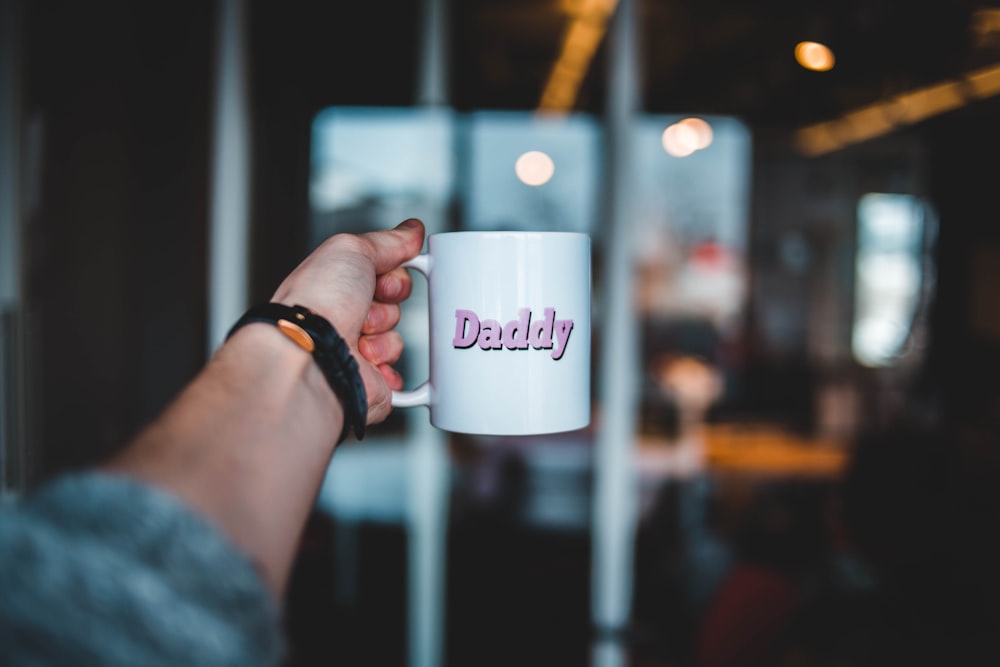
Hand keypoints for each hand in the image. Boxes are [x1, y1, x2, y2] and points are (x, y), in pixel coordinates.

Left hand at [270, 218, 424, 422]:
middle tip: (364, 309)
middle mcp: (338, 321)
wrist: (311, 358)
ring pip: (396, 340)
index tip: (384, 278)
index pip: (381, 276)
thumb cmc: (315, 306)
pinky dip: (391, 372)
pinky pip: (398, 377)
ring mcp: (351, 355)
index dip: (391, 275)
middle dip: (386, 306)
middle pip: (392, 307)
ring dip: (384, 338)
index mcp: (331, 289)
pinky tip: (371, 365)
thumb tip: (411, 231)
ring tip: (358, 341)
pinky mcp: (365, 386)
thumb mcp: (351, 250)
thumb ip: (386, 240)